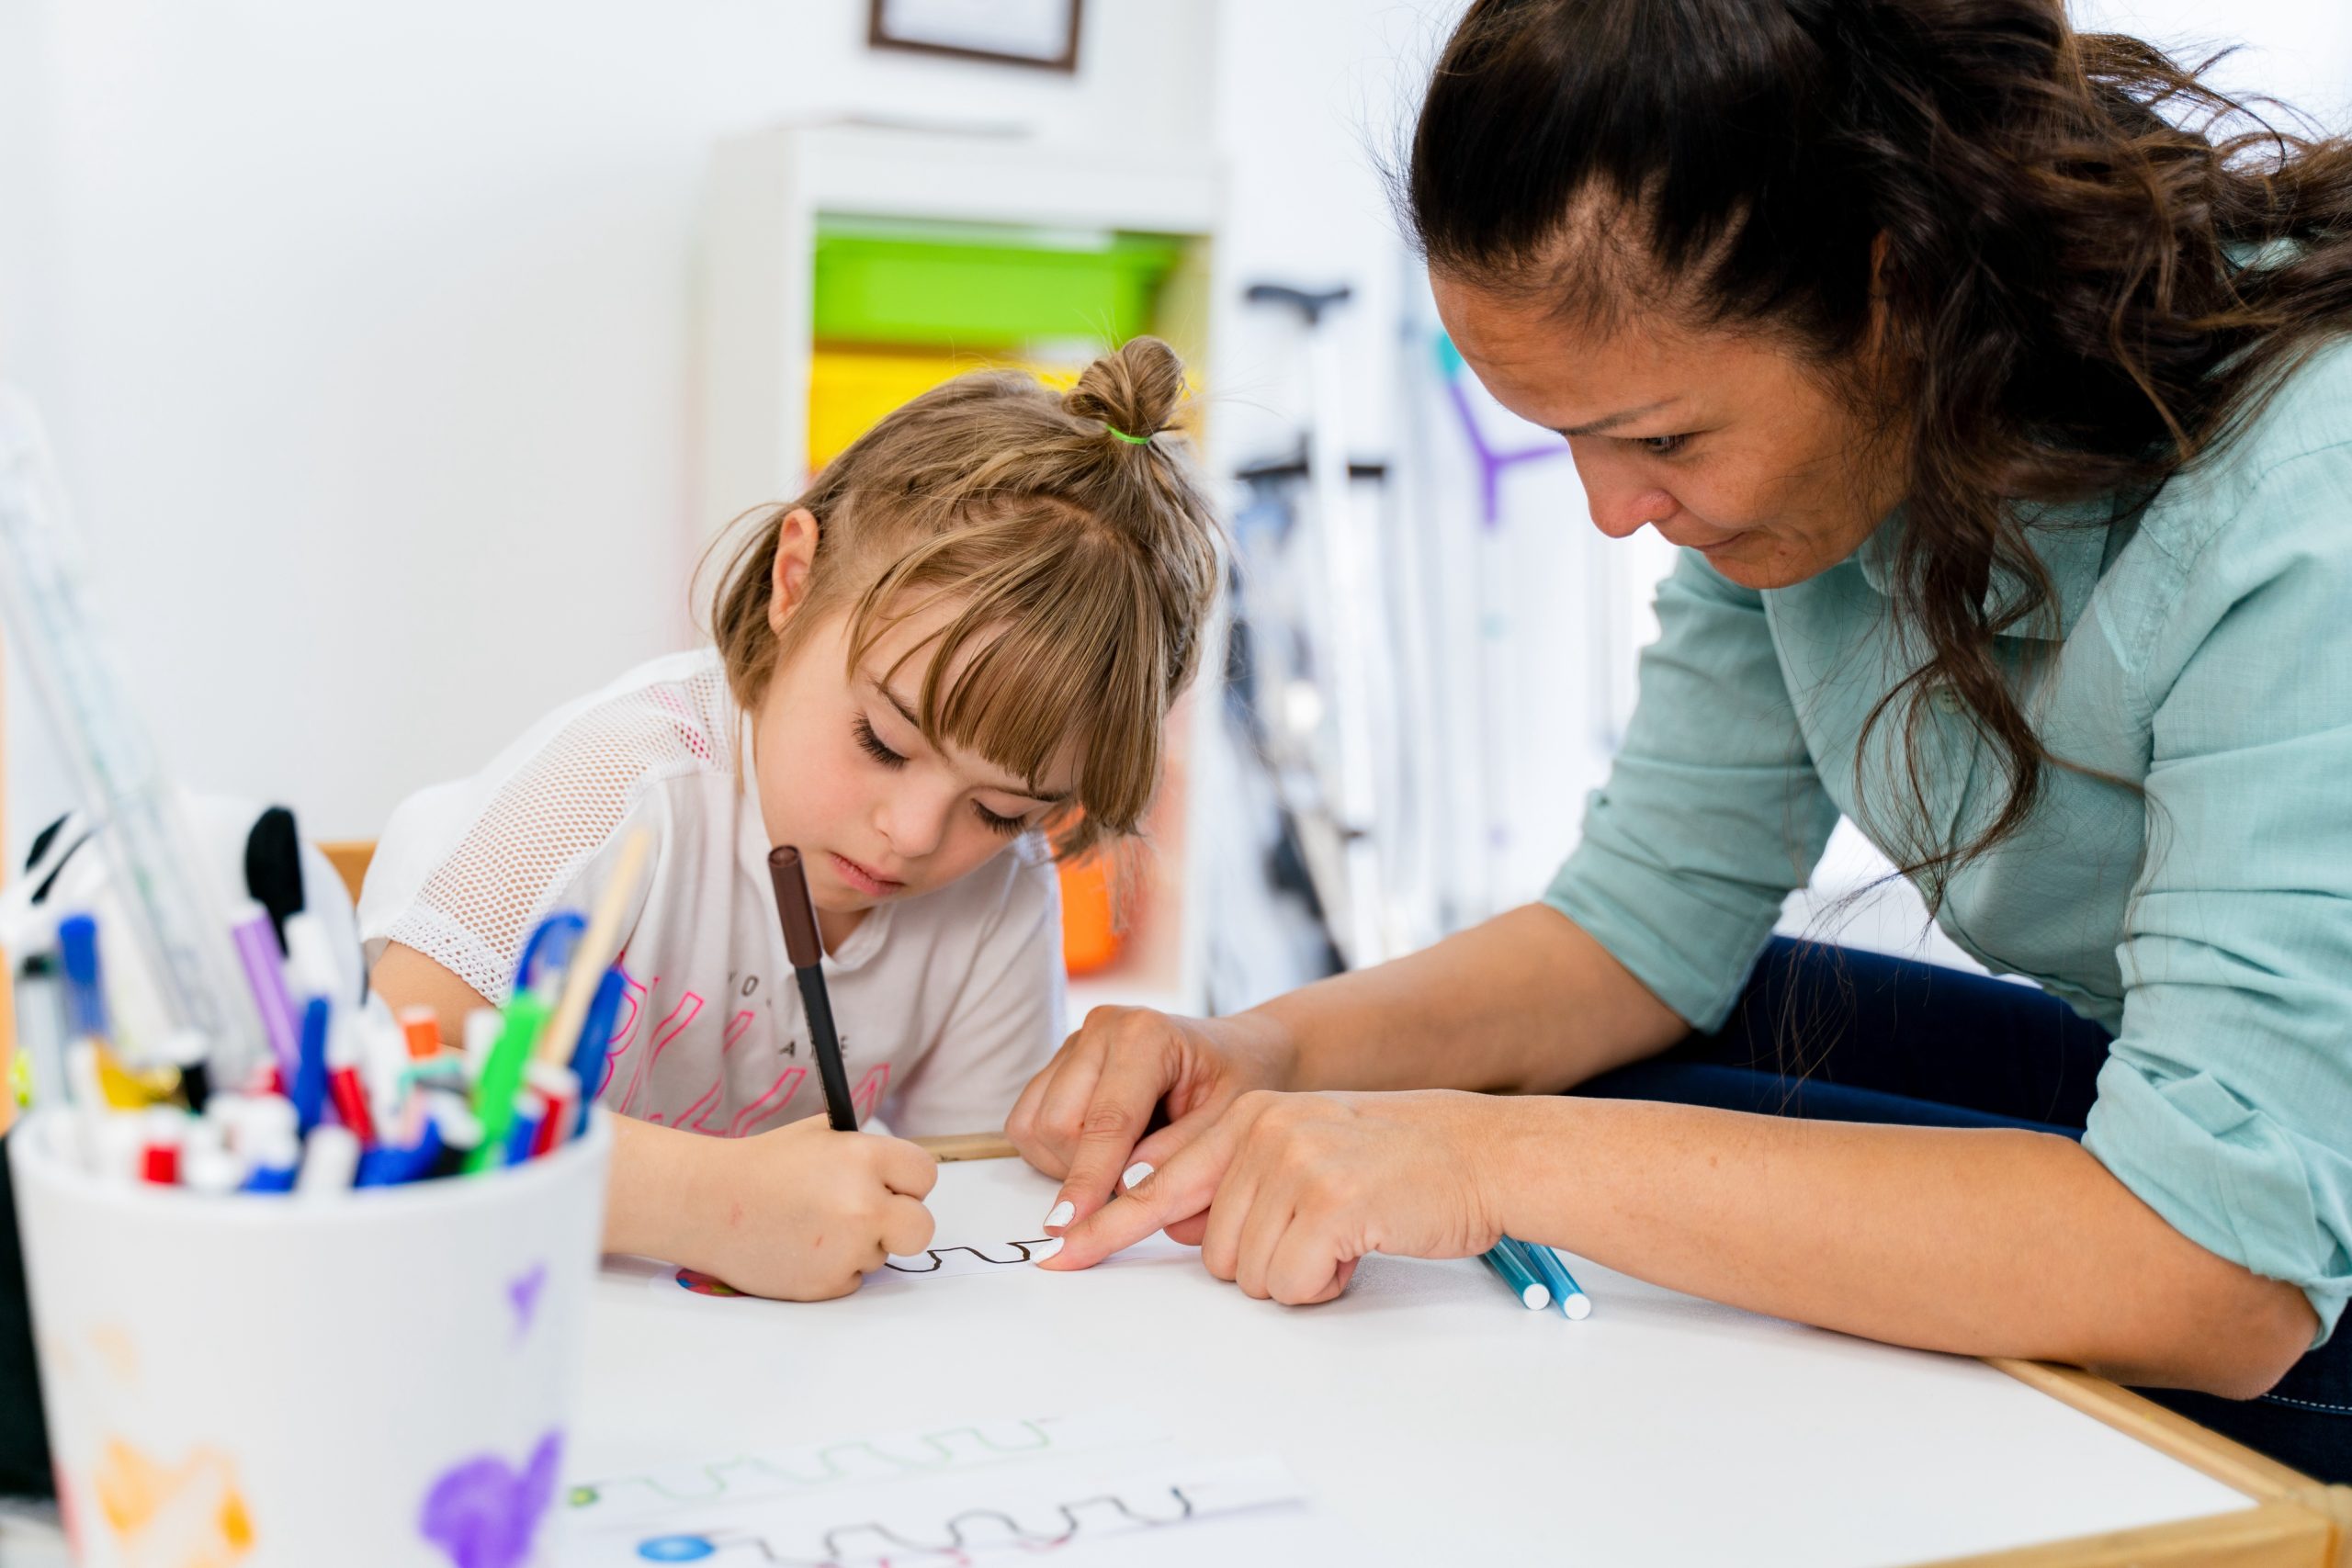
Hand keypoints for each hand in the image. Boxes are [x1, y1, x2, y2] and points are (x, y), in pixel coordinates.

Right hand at [682, 1117, 937, 1300]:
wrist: (706, 1204)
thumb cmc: (762, 1166)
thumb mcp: (819, 1136)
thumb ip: (865, 1151)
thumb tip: (899, 1171)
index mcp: (864, 1158)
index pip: (924, 1175)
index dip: (908, 1182)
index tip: (893, 1186)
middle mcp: (863, 1205)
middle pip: (921, 1227)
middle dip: (902, 1224)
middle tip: (875, 1218)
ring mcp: (847, 1248)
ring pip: (882, 1255)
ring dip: (860, 1245)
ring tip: (813, 1226)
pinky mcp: (827, 1284)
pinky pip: (852, 1279)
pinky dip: (833, 1269)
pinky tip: (799, 1248)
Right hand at [1006, 1006, 1296, 1238]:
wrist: (1235, 1053)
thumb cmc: (1236, 1083)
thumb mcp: (1231, 1122)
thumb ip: (1180, 1155)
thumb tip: (1126, 1190)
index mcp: (1146, 1034)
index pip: (1107, 1122)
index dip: (1089, 1181)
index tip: (1072, 1228)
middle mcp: (1101, 1028)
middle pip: (1058, 1125)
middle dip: (1085, 1173)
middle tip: (1133, 1184)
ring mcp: (1074, 1042)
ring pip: (1035, 1127)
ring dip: (1067, 1164)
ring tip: (1121, 1162)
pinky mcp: (1056, 1062)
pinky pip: (1028, 1123)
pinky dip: (1054, 1152)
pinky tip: (1099, 1151)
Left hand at [1041, 1089, 1509, 1303]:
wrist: (1481, 1154)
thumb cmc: (1396, 1163)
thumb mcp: (1304, 1149)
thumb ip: (1237, 1177)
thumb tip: (1172, 1223)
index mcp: (1245, 1116)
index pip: (1155, 1179)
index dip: (1104, 1225)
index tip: (1058, 1254)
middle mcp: (1259, 1131)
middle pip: (1209, 1250)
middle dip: (1264, 1262)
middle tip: (1322, 1232)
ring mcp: (1291, 1162)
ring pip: (1247, 1273)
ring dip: (1297, 1274)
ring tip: (1346, 1233)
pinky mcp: (1326, 1202)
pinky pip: (1289, 1283)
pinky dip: (1324, 1284)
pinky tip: (1359, 1245)